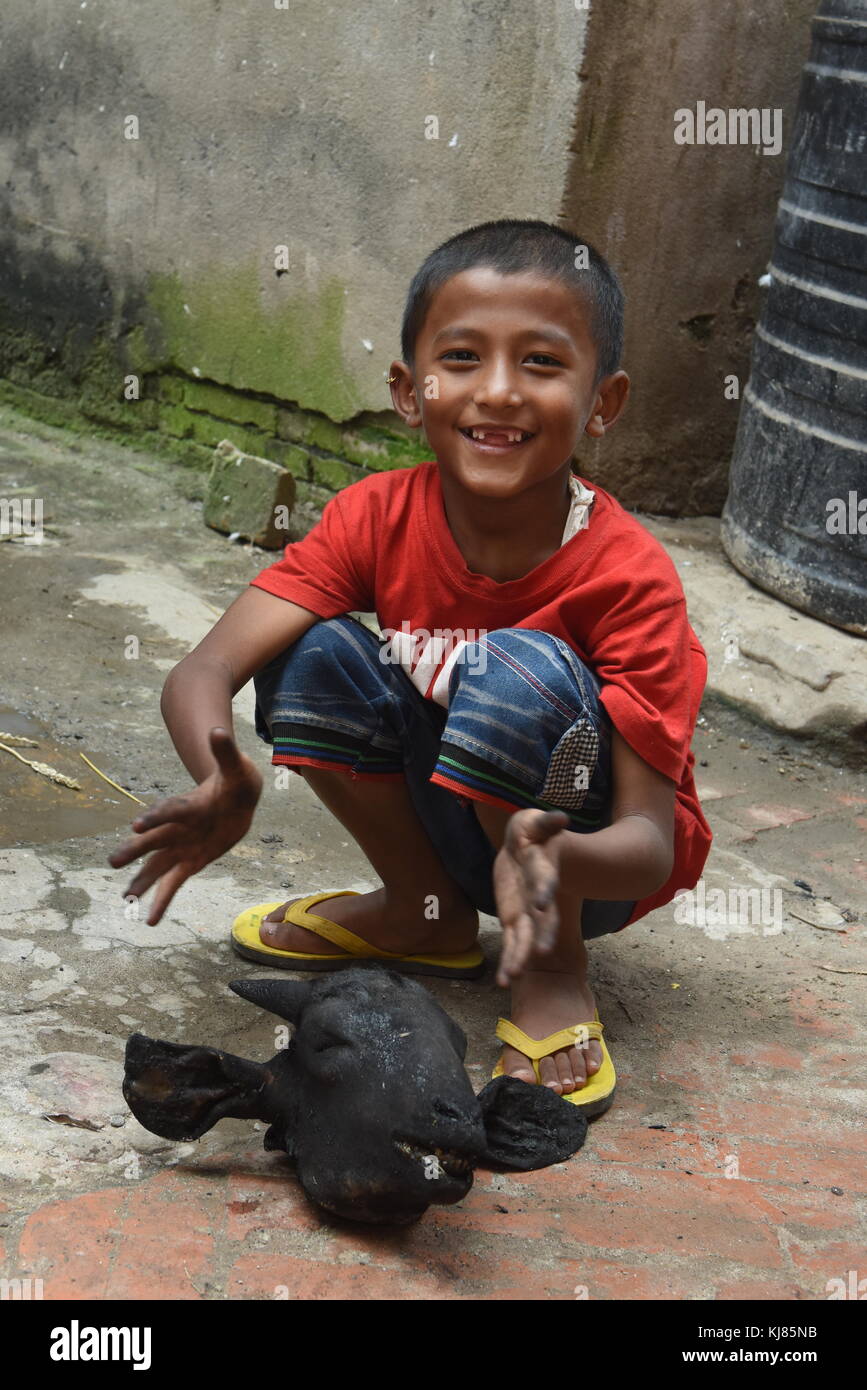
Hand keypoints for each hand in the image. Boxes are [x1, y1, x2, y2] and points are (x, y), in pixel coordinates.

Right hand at [108, 728, 262, 924]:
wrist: (236, 796)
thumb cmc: (235, 778)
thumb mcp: (236, 766)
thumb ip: (225, 752)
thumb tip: (219, 731)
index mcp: (188, 805)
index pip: (170, 810)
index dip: (156, 817)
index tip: (136, 825)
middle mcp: (178, 827)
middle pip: (153, 840)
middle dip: (135, 850)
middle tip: (113, 861)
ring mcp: (182, 846)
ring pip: (157, 866)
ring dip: (142, 882)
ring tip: (125, 901)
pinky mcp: (191, 861)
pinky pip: (174, 883)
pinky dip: (162, 901)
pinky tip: (150, 920)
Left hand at [492, 808, 569, 985]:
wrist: (531, 850)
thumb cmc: (534, 833)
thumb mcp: (536, 822)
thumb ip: (547, 822)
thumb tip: (560, 818)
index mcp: (544, 870)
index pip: (545, 880)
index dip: (544, 890)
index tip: (542, 902)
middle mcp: (539, 897)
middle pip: (543, 918)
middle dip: (541, 935)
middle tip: (542, 952)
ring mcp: (527, 912)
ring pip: (525, 938)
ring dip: (521, 956)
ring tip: (513, 976)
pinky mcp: (515, 919)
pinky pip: (512, 943)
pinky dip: (509, 961)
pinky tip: (504, 981)